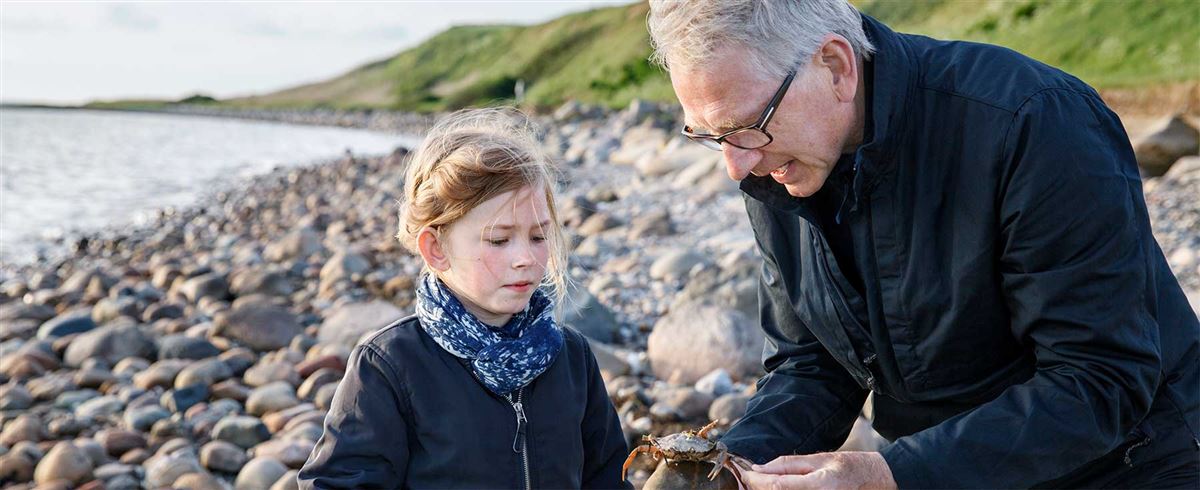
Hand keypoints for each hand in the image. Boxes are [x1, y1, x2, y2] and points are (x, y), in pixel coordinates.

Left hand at [740, 451, 896, 489]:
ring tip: (760, 483)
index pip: (776, 486)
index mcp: (817, 485)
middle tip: (748, 478)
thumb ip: (787, 465)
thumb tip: (759, 469)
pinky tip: (776, 488)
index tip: (744, 473)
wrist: (875, 482)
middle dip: (758, 488)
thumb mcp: (818, 459)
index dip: (755, 481)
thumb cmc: (848, 467)